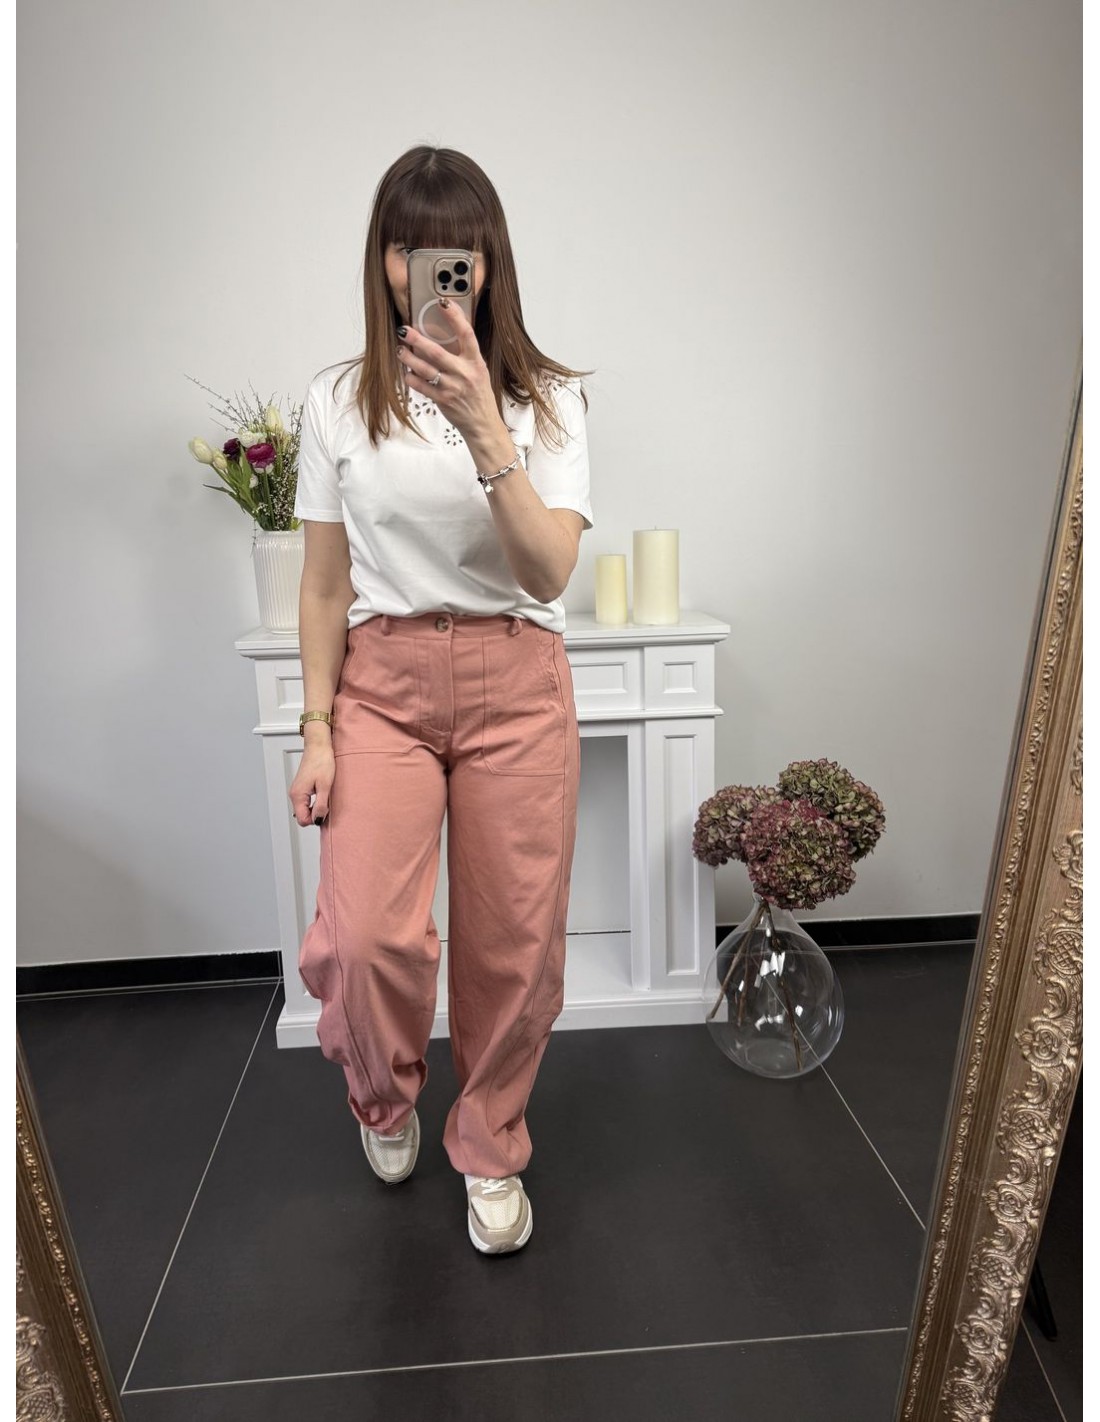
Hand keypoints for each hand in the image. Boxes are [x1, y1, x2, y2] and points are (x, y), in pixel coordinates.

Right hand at [289, 742, 334, 826]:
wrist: (319, 746)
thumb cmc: (322, 761)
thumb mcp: (325, 786)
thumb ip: (321, 805)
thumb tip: (318, 820)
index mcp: (297, 795)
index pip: (302, 820)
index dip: (315, 819)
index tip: (326, 812)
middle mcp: (294, 794)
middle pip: (302, 816)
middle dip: (315, 814)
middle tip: (328, 804)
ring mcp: (297, 790)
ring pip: (304, 809)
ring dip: (315, 808)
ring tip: (326, 797)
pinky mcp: (301, 787)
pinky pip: (306, 802)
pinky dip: (314, 802)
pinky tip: (323, 794)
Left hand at [396, 299, 501, 444]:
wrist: (482, 423)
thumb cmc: (479, 395)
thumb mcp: (479, 371)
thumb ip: (465, 355)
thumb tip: (445, 336)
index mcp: (476, 362)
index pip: (466, 334)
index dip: (455, 316)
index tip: (443, 302)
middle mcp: (464, 373)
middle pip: (436, 352)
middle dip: (417, 339)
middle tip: (404, 330)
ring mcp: (453, 387)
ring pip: (424, 369)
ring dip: (408, 358)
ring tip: (400, 350)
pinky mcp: (442, 400)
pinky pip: (421, 386)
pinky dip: (411, 378)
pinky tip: (406, 372)